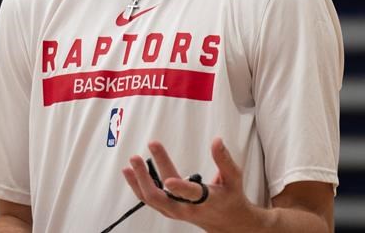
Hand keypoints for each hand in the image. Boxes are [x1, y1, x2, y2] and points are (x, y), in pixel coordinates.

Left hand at [122, 137, 260, 231]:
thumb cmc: (230, 198)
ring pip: (152, 200)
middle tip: (137, 158)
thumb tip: (216, 141)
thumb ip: (224, 159)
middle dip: (146, 178)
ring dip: (138, 182)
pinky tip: (133, 175)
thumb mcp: (234, 178)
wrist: (227, 222)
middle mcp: (187, 209)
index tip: (168, 179)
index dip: (179, 187)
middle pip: (161, 198)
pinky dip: (139, 187)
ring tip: (130, 165)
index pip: (190, 194)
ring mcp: (175, 211)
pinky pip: (150, 200)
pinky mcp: (169, 210)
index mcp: (205, 200)